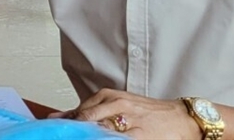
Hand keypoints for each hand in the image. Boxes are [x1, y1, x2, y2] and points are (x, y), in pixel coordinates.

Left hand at [50, 89, 199, 138]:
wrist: (179, 118)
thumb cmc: (146, 112)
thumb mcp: (116, 104)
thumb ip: (88, 110)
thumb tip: (58, 117)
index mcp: (108, 97)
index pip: (78, 112)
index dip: (66, 124)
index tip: (54, 131)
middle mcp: (117, 106)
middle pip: (86, 120)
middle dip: (75, 130)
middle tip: (62, 135)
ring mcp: (129, 122)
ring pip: (99, 131)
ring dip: (88, 134)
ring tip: (80, 136)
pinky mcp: (139, 136)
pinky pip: (116, 139)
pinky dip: (106, 138)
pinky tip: (101, 138)